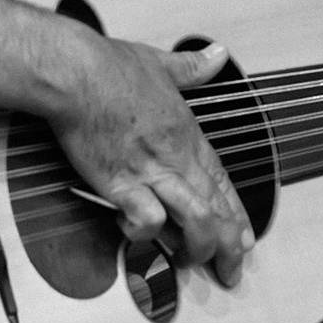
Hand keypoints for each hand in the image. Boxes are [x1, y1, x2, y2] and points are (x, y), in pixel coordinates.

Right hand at [49, 37, 254, 285]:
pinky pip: (146, 219)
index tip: (246, 236)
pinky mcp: (120, 182)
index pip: (222, 181)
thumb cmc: (109, 67)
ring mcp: (149, 171)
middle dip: (230, 244)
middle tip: (231, 268)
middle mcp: (174, 156)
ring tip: (191, 262)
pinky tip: (136, 235)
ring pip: (195, 219)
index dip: (237, 213)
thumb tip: (215, 54)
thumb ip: (191, 66)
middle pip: (216, 208)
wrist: (77, 72)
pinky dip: (145, 234)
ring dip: (197, 246)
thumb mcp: (161, 62)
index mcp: (186, 133)